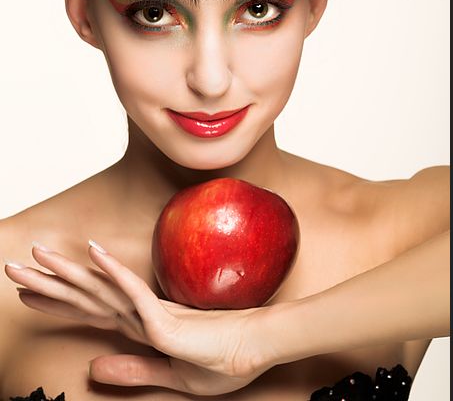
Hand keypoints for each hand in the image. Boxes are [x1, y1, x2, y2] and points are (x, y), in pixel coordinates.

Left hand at [4, 241, 274, 394]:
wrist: (252, 352)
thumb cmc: (219, 361)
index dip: (59, 301)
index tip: (30, 292)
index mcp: (139, 327)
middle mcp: (138, 314)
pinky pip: (133, 292)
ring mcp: (150, 312)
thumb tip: (93, 368)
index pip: (90, 311)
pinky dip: (112, 273)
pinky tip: (93, 253)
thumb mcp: (168, 376)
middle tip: (14, 266)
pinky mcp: (164, 317)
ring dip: (67, 272)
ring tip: (38, 254)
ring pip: (100, 289)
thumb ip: (132, 371)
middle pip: (85, 296)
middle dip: (48, 283)